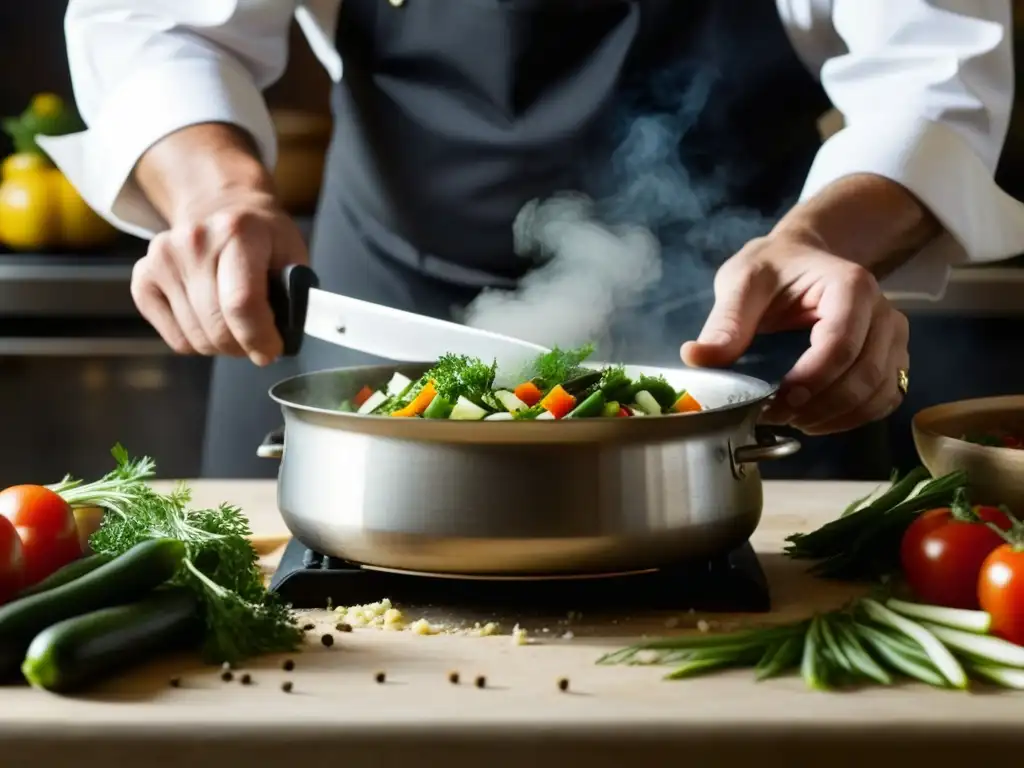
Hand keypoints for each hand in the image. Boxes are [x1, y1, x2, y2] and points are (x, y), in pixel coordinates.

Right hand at [131, 190, 307, 365]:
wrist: (221, 207)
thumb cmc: (263, 239)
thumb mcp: (292, 253)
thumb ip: (295, 293)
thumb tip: (286, 336)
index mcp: (238, 232)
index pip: (242, 302)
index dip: (259, 337)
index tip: (272, 351)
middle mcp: (194, 241)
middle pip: (217, 326)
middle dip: (243, 347)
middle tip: (256, 342)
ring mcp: (163, 258)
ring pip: (196, 339)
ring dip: (221, 346)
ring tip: (235, 328)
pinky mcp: (143, 277)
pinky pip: (175, 338)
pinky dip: (197, 342)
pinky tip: (211, 321)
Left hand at [680, 230, 908, 434]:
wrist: (801, 260)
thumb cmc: (774, 268)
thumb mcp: (743, 282)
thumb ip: (726, 321)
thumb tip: (697, 357)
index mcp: (850, 286)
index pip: (841, 344)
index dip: (811, 380)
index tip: (776, 400)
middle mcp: (883, 312)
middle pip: (864, 374)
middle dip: (819, 405)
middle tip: (775, 414)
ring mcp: (892, 338)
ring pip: (879, 392)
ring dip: (835, 417)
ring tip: (792, 418)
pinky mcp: (891, 359)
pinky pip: (885, 399)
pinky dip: (852, 418)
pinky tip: (815, 418)